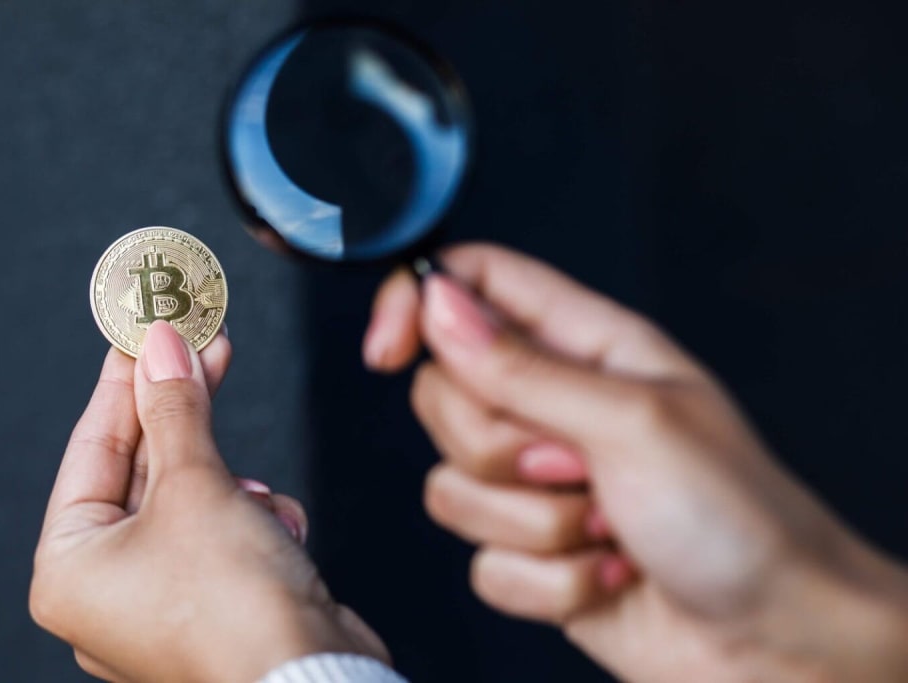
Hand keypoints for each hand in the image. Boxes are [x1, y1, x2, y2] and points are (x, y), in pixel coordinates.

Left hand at [31, 321, 386, 682]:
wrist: (310, 682)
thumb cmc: (233, 612)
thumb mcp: (197, 487)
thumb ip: (176, 410)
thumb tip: (160, 345)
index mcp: (70, 567)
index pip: (92, 448)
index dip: (123, 382)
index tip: (147, 331)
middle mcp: (108, 588)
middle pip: (143, 470)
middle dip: (185, 418)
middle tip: (205, 350)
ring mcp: (162, 600)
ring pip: (194, 499)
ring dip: (232, 486)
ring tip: (252, 499)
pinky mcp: (214, 603)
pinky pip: (225, 533)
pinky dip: (255, 522)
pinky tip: (276, 536)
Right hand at [363, 244, 907, 681]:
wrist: (776, 644)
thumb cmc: (739, 518)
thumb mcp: (631, 422)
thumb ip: (522, 367)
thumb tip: (436, 305)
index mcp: (588, 345)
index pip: (476, 284)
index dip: (419, 304)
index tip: (387, 349)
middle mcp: (556, 408)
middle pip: (445, 396)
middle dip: (500, 447)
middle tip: (576, 464)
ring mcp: (540, 484)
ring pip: (454, 486)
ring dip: (534, 524)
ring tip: (607, 526)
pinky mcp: (535, 554)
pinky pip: (482, 562)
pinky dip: (547, 581)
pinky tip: (609, 575)